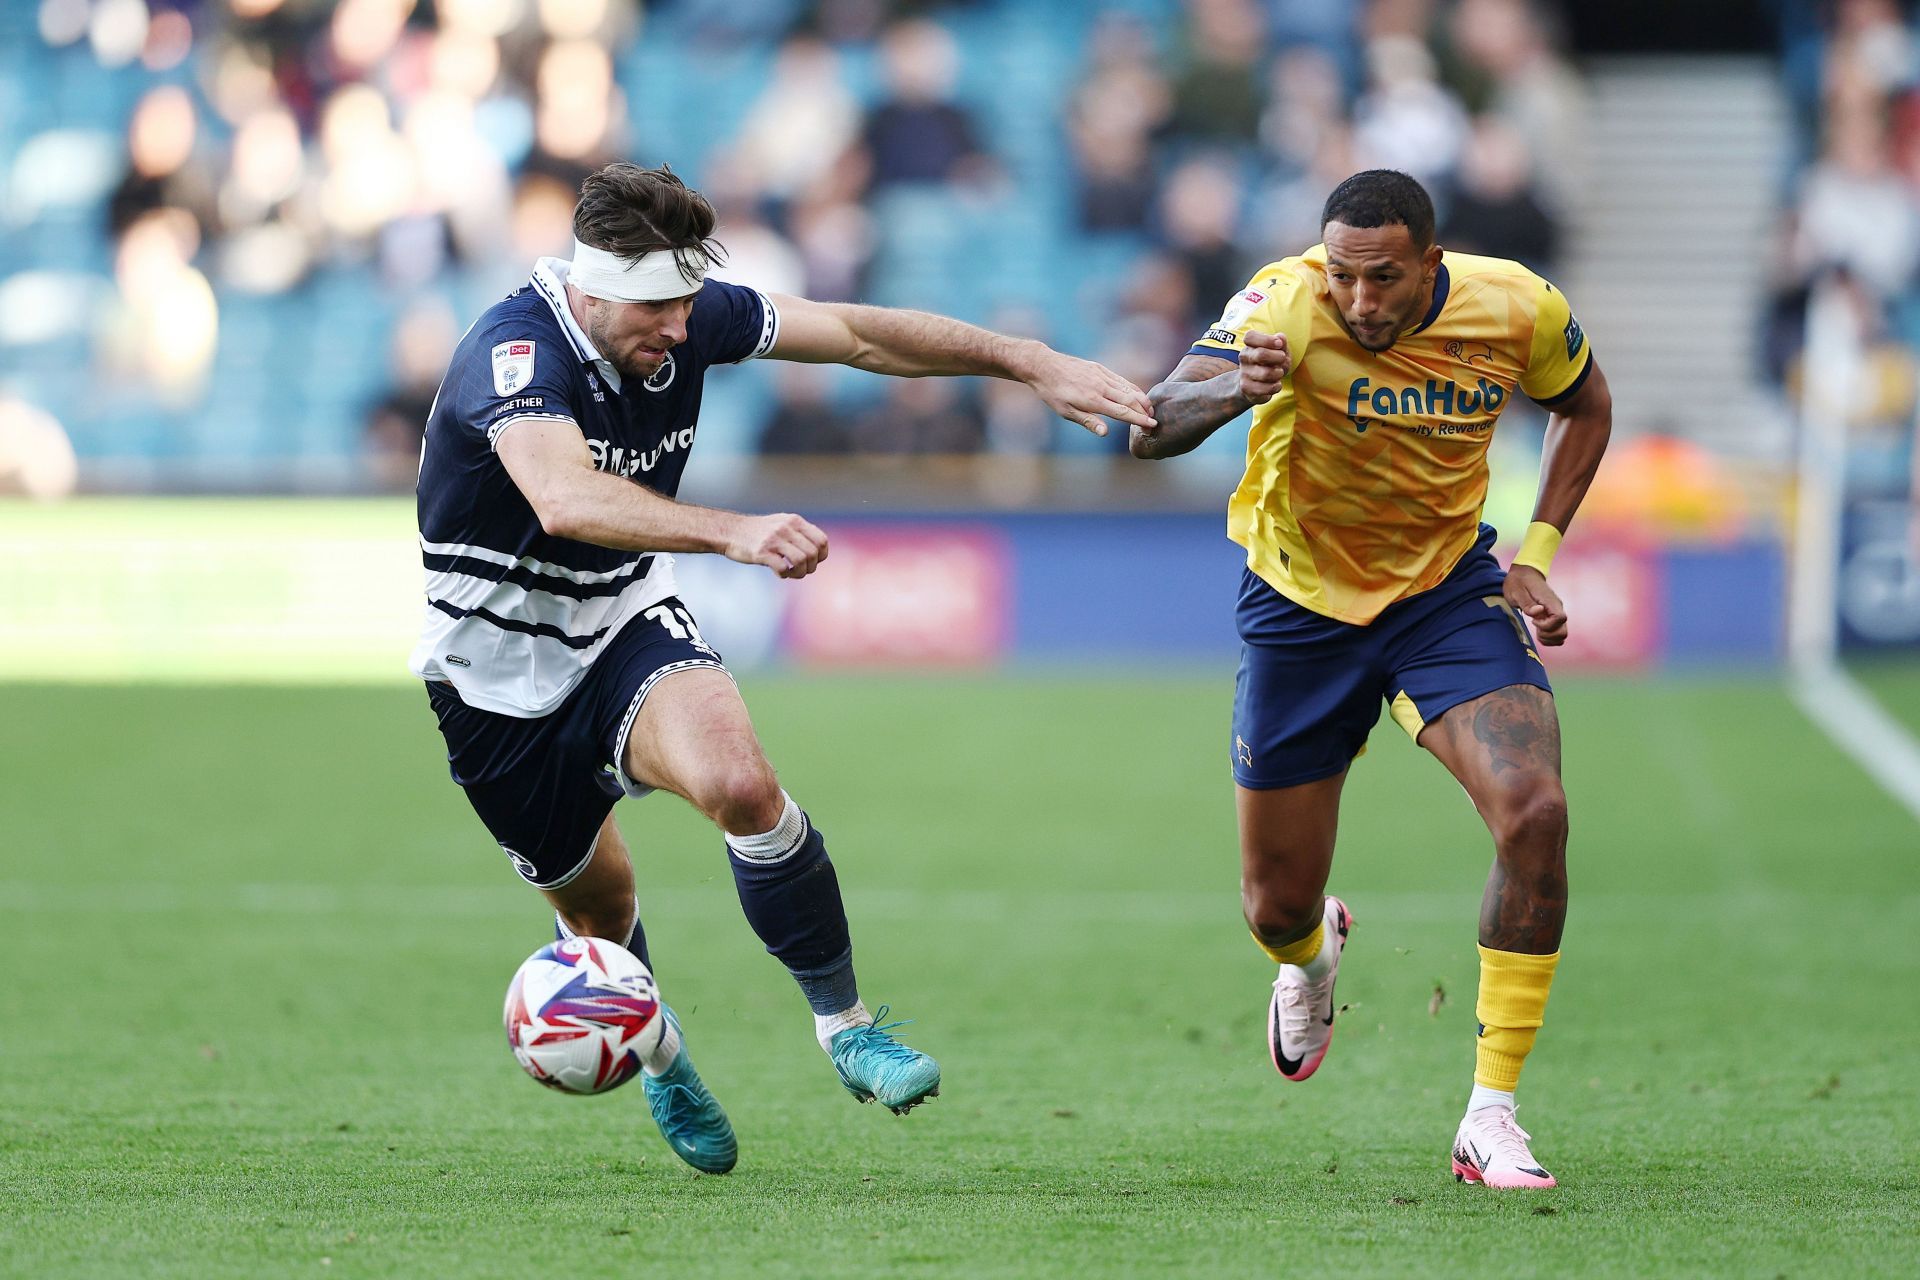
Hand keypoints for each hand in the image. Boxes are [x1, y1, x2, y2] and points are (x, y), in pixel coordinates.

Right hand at [727, 512, 828, 578]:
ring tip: (791, 573)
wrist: (730, 531)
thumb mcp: (781, 523)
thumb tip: (819, 552)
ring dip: (799, 573)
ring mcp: (774, 539)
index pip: (822, 540)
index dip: (821, 556)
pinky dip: (784, 575)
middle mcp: (786, 528)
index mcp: (794, 521)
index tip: (813, 561)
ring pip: (801, 561)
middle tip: (800, 571)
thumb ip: (799, 533)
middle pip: (813, 554)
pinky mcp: (761, 552)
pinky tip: (779, 573)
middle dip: (810, 567)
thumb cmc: (758, 532)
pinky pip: (783, 568)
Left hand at [1025, 348, 1155, 436]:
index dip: (1139, 419)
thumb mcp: (1066, 412)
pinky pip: (1120, 379)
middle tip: (1154, 420)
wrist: (1044, 366)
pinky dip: (1131, 387)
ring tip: (1150, 409)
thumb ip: (1088, 421)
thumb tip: (1105, 433)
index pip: (1123, 412)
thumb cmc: (1053, 392)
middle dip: (1144, 410)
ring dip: (1141, 399)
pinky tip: (1136, 393)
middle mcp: (1101, 387)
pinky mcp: (1099, 368)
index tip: (1152, 425)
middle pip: (1130, 400)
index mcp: (1093, 400)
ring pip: (1128, 387)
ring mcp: (1101, 375)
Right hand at [1240, 331, 1290, 403]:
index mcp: (1249, 345)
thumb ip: (1281, 343)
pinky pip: (1266, 388)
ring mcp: (1244, 373)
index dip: (1267, 339)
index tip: (1279, 344)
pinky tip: (1276, 384)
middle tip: (1282, 359)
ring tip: (1279, 373)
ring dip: (1278, 373)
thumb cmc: (1270, 363)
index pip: (1250, 337)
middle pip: (1261, 354)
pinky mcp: (1246, 388)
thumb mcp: (1278, 351)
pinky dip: (1276, 386)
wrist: (1253, 383)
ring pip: (1266, 373)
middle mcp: (1244, 358)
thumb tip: (1280, 338)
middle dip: (1278, 357)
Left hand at [1504, 565, 1566, 645]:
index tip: (1533, 620)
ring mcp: (1556, 612)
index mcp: (1549, 601)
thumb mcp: (1516, 591)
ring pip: (1562, 634)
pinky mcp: (1553, 616)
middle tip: (1535, 629)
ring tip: (1537, 631)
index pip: (1560, 619)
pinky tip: (1539, 631)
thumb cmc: (1518, 582)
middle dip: (1548, 635)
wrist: (1525, 573)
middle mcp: (1557, 607)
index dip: (1546, 625)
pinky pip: (1558, 632)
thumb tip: (1539, 612)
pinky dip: (1549, 637)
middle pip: (1563, 631)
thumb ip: (1527, 603)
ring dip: (1549, 638)